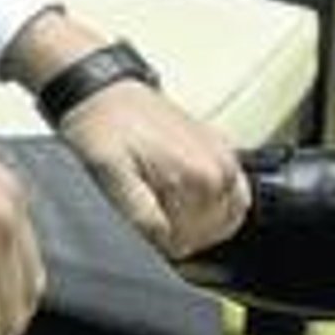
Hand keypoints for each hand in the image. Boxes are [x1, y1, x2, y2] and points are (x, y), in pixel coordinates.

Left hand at [58, 80, 250, 259]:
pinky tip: (184, 198)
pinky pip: (232, 199)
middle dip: (171, 230)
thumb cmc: (102, 126)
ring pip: (220, 222)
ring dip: (192, 222)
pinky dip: (212, 208)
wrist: (102, 90)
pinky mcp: (223, 150)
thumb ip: (139, 212)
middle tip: (143, 208)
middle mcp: (222, 169)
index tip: (135, 223)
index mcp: (200, 178)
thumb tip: (163, 244)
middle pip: (202, 235)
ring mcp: (227, 159)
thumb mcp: (107, 171)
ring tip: (160, 202)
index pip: (183, 244)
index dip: (152, 242)